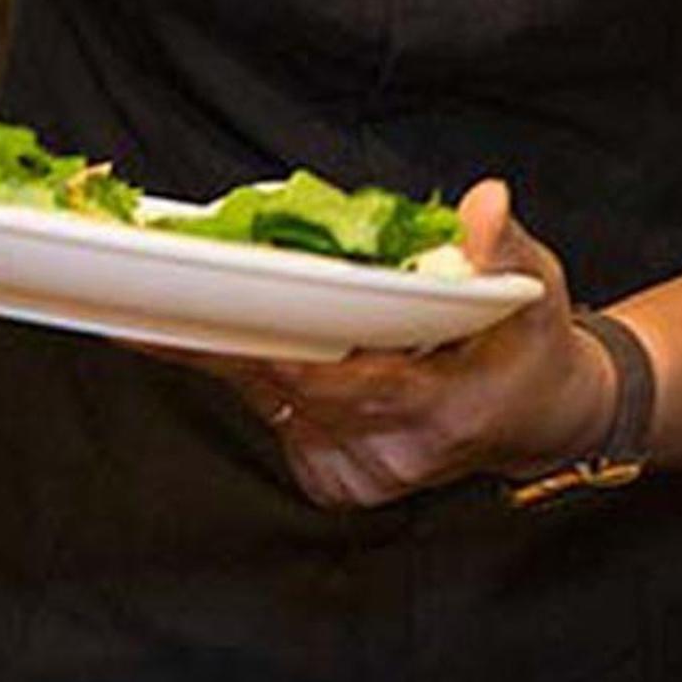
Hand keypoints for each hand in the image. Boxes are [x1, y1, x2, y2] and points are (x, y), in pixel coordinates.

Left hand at [180, 180, 617, 508]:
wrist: (540, 420)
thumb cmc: (531, 345)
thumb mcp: (534, 286)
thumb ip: (502, 247)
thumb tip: (484, 203)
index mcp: (446, 411)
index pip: (350, 385)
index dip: (281, 353)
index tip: (220, 319)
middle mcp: (397, 453)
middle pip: (288, 390)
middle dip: (220, 342)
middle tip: (141, 303)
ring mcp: (364, 473)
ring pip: (270, 404)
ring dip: (219, 355)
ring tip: (158, 309)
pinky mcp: (335, 478)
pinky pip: (273, 418)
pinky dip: (246, 376)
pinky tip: (221, 338)